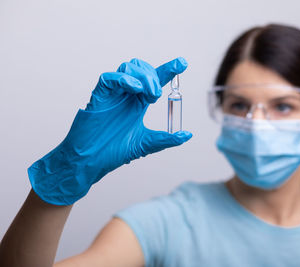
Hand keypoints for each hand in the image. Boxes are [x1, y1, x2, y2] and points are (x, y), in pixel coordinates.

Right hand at [28, 58, 191, 205]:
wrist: (90, 162)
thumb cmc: (113, 152)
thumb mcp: (146, 144)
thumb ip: (167, 139)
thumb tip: (188, 135)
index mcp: (137, 103)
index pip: (155, 80)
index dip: (168, 70)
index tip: (183, 63)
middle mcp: (126, 95)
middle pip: (142, 68)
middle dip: (154, 75)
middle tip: (158, 95)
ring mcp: (112, 94)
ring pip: (127, 67)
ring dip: (143, 76)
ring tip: (150, 95)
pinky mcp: (98, 96)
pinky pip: (109, 78)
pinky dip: (124, 79)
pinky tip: (136, 89)